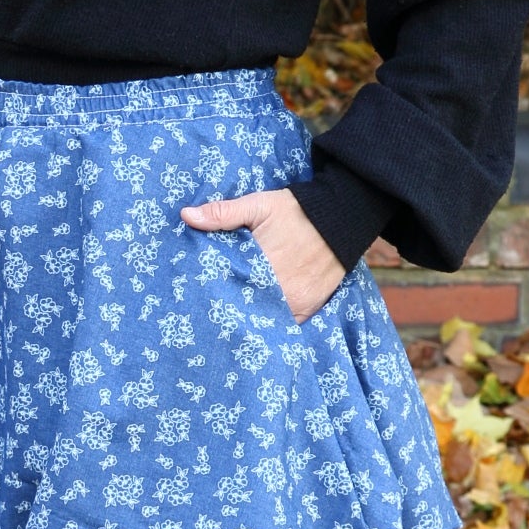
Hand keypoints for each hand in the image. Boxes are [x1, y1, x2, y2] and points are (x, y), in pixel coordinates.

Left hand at [180, 187, 346, 323]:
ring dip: (248, 316)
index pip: (227, 288)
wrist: (342, 217)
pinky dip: (271, 322)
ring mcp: (296, 301)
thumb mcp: (258, 205)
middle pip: (244, 308)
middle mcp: (280, 289)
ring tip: (228, 318)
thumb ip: (222, 213)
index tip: (197, 295)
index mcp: (262, 265)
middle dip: (227, 308)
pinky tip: (255, 319)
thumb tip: (186, 215)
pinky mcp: (309, 307)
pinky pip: (285, 323)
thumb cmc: (296, 210)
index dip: (211, 293)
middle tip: (206, 312)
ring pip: (264, 318)